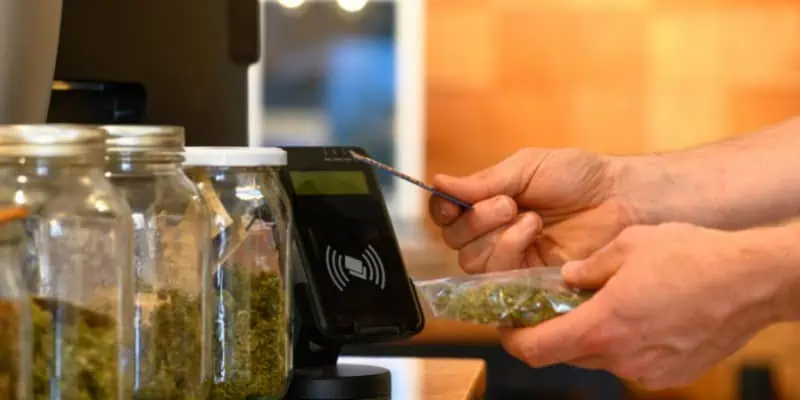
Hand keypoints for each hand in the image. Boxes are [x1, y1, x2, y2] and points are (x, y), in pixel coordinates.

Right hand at [429, 148, 636, 272]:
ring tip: (528, 216)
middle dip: (475, 220)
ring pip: (471, 262)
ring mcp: (511, 260)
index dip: (443, 209)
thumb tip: (438, 182)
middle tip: (508, 203)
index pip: (446, 214)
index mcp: (488, 204)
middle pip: (454, 241)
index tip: (455, 200)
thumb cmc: (578, 177)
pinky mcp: (527, 282)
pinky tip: (532, 230)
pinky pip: (497, 277)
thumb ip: (482, 181)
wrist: (620, 198)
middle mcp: (494, 234)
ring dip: (494, 235)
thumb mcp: (525, 168)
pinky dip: (508, 250)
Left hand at [499, 222, 784, 388]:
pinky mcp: (671, 374)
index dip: (512, 340)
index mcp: (602, 325)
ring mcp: (647, 370)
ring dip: (592, 335)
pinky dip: (624, 342)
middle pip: (565, 354)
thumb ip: (589, 266)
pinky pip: (630, 361)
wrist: (754, 280)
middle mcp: (621, 357)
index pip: (534, 350)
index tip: (508, 325)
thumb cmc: (693, 256)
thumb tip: (567, 277)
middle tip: (557, 305)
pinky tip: (641, 314)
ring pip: (599, 357)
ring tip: (607, 302)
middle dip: (554, 331)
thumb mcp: (629, 244)